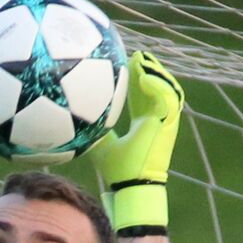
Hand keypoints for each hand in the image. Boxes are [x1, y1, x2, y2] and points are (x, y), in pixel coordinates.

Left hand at [86, 51, 184, 230]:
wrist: (133, 186)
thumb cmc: (118, 171)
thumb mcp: (101, 146)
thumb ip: (94, 132)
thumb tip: (72, 123)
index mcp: (145, 124)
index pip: (143, 97)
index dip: (138, 82)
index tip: (127, 67)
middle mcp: (157, 121)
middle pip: (156, 88)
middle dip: (147, 70)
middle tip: (136, 56)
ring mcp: (165, 122)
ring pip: (167, 89)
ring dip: (156, 73)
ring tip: (143, 59)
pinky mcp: (169, 125)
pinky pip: (168, 99)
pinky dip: (158, 86)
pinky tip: (144, 76)